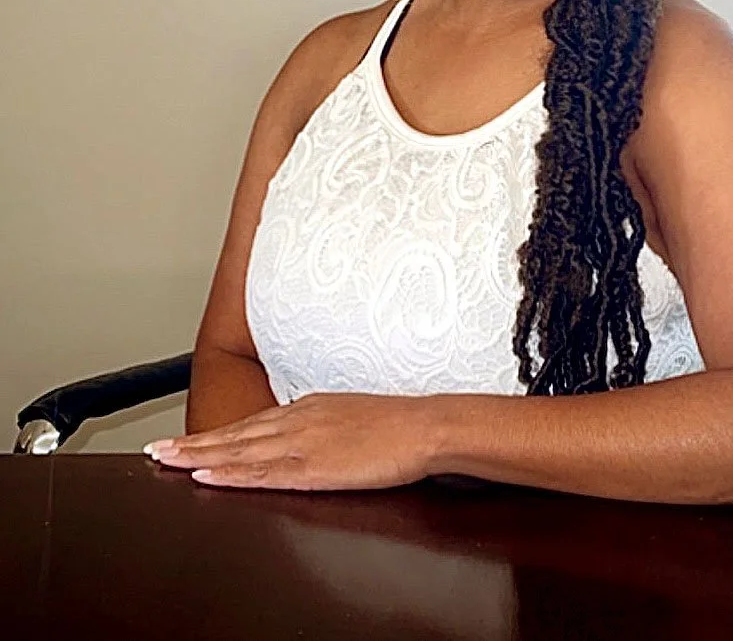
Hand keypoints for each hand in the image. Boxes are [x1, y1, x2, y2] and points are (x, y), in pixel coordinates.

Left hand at [143, 392, 439, 490]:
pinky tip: (206, 476)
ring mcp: (302, 442)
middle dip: (193, 443)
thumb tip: (310, 438)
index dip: (215, 434)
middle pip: (235, 433)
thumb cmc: (398, 425)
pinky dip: (229, 473)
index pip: (251, 423)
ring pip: (239, 450)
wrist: (424, 426)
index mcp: (307, 409)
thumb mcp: (352, 418)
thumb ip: (324, 427)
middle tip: (155, 450)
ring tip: (166, 460)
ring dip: (199, 455)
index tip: (185, 440)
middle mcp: (297, 419)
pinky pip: (261, 472)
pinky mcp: (312, 466)